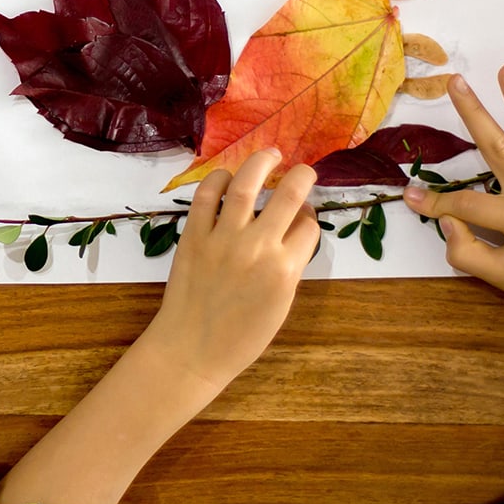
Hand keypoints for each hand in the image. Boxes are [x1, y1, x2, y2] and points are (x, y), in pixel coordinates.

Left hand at [146, 148, 319, 392]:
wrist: (192, 349)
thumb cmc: (241, 336)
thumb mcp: (281, 304)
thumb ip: (292, 265)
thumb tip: (297, 228)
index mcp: (285, 268)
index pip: (309, 224)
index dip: (310, 216)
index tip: (305, 214)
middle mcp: (258, 246)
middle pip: (289, 194)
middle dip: (302, 175)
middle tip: (302, 169)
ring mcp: (223, 238)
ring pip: (246, 183)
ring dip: (261, 162)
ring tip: (270, 154)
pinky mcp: (194, 235)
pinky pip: (206, 196)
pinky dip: (218, 179)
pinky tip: (226, 177)